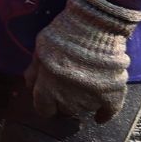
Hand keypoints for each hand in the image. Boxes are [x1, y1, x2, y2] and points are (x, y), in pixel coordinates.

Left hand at [22, 0, 140, 122]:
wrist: (96, 24)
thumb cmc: (64, 34)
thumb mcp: (39, 50)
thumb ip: (34, 72)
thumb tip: (29, 87)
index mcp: (46, 88)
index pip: (43, 109)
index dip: (47, 104)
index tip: (51, 98)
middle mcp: (67, 97)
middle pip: (65, 111)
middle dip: (65, 102)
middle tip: (69, 88)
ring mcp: (90, 97)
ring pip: (84, 109)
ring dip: (83, 102)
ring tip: (85, 86)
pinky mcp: (111, 93)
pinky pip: (108, 111)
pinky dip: (105, 114)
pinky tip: (101, 117)